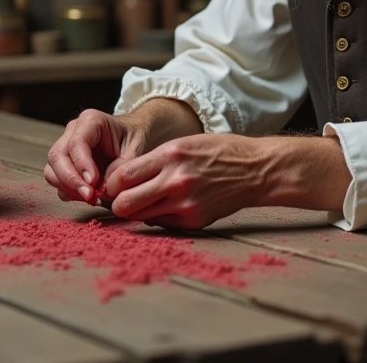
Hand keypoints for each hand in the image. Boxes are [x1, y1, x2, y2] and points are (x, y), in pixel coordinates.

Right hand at [44, 109, 147, 204]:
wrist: (134, 136)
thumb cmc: (135, 138)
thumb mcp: (137, 149)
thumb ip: (123, 166)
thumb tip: (105, 186)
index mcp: (90, 121)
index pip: (76, 143)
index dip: (81, 165)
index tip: (93, 183)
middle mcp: (72, 131)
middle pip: (57, 156)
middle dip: (70, 180)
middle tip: (89, 196)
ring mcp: (65, 147)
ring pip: (52, 170)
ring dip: (68, 188)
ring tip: (91, 198)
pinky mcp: (65, 164)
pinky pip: (57, 181)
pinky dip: (69, 192)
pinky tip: (89, 197)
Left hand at [102, 134, 264, 229]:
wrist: (255, 170)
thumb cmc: (217, 152)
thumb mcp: (182, 144)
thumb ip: (153, 162)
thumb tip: (121, 180)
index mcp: (170, 156)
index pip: (121, 177)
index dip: (110, 183)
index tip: (112, 184)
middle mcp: (175, 181)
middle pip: (124, 203)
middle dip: (117, 203)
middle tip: (120, 199)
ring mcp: (185, 204)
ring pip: (140, 217)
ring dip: (137, 211)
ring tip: (143, 202)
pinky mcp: (193, 221)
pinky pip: (161, 223)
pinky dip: (158, 216)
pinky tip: (167, 206)